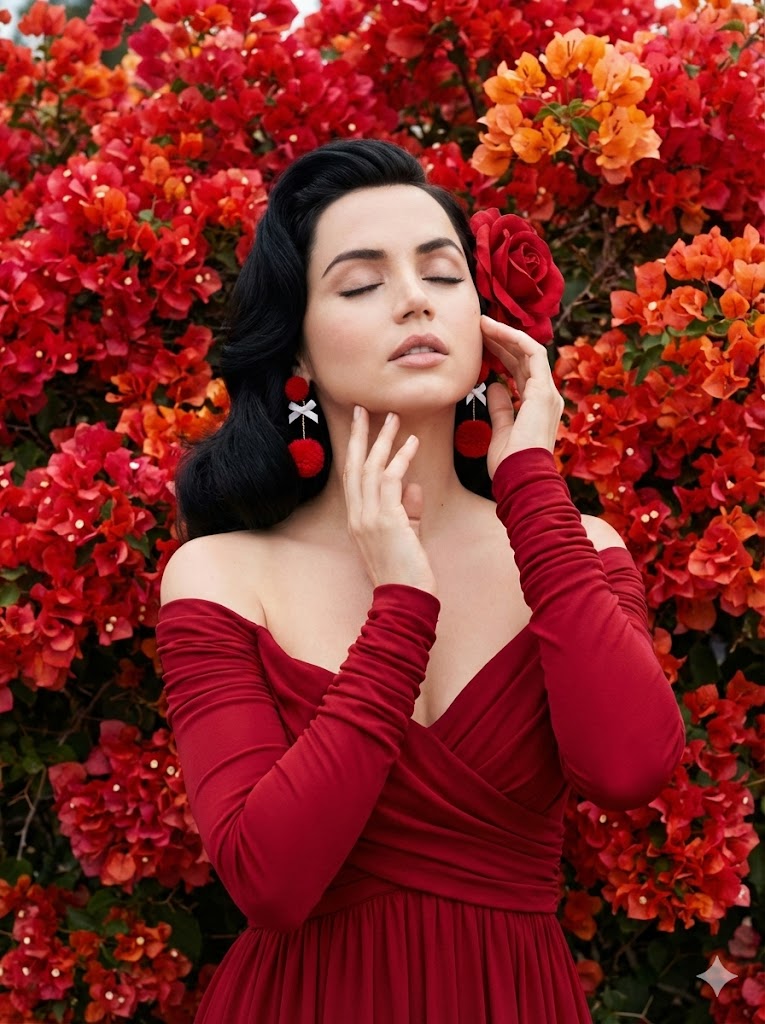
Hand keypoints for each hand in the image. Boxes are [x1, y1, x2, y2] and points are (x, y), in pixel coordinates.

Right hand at [343, 407, 437, 596]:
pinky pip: (391, 480)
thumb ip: (409, 510)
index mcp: (357, 519)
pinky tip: (413, 443)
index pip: (353, 477)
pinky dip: (401, 458)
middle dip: (359, 435)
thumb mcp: (408, 535)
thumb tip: (413, 485)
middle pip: (354, 466)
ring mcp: (368, 517)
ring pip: (371, 468)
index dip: (356, 450)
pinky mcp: (386, 520)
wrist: (405, 598)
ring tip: (394, 418)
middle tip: (363, 409)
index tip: (361, 427)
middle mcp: (357, 516)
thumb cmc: (407, 571)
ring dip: (383, 440)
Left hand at [481, 315, 563, 479]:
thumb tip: (493, 387)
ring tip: (484, 324)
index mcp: (537, 407)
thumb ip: (501, 408)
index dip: (502, 355)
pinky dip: (515, 339)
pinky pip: (532, 354)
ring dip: (506, 335)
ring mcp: (547, 393)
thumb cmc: (510, 463)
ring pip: (528, 351)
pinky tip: (496, 331)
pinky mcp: (543, 391)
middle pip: (524, 359)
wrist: (521, 478)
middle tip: (480, 328)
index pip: (521, 372)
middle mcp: (546, 396)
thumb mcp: (501, 431)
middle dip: (502, 341)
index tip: (482, 344)